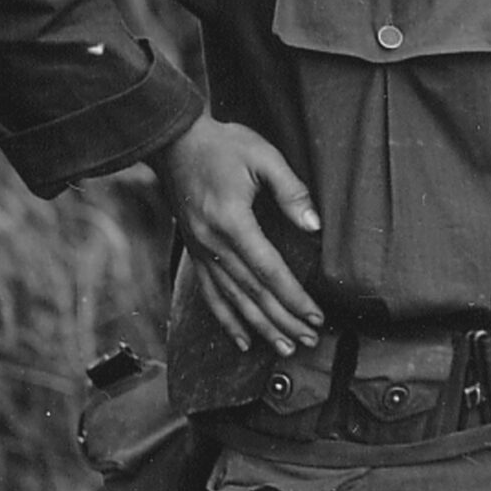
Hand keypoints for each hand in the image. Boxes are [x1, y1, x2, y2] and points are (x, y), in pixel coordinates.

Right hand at [149, 114, 323, 355]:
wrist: (175, 143)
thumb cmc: (223, 146)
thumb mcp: (263, 157)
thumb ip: (291, 191)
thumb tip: (314, 225)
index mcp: (232, 223)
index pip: (269, 271)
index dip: (294, 298)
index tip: (316, 316)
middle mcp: (213, 245)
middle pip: (254, 293)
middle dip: (284, 321)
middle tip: (309, 341)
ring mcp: (200, 252)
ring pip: (233, 300)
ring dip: (260, 327)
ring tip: (284, 348)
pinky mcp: (194, 253)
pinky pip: (209, 294)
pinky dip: (226, 319)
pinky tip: (241, 339)